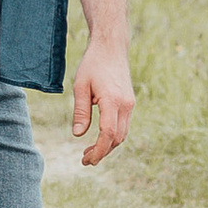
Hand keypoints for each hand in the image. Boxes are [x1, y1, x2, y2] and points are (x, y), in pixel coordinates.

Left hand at [74, 38, 132, 167]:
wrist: (111, 47)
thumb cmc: (93, 64)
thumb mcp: (80, 86)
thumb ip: (80, 111)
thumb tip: (77, 134)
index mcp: (112, 100)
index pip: (108, 134)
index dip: (98, 150)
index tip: (86, 160)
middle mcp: (125, 105)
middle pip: (117, 138)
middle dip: (102, 152)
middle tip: (85, 160)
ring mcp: (129, 104)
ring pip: (122, 134)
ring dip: (108, 146)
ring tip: (89, 153)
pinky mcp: (129, 103)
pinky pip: (123, 125)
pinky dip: (112, 136)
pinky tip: (99, 138)